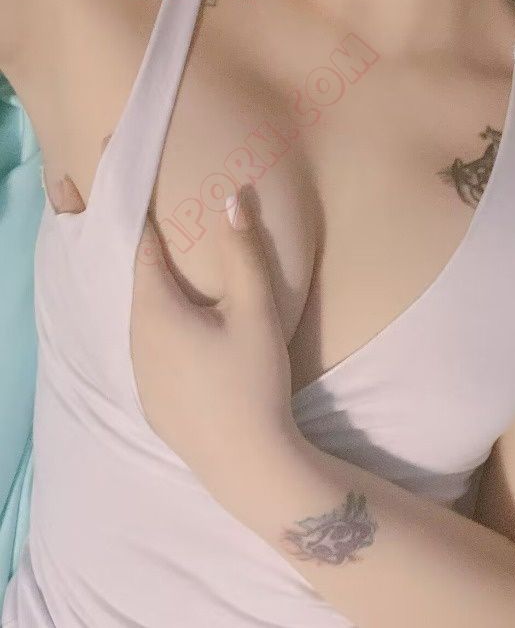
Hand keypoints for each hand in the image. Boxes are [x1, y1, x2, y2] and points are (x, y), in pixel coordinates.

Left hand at [48, 174, 295, 457]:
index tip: (132, 179)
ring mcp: (139, 373)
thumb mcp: (256, 311)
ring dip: (156, 293)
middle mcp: (135, 338)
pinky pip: (149, 349)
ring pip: (142, 318)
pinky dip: (160, 329)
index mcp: (155, 309)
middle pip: (138, 282)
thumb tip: (232, 197)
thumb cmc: (252, 379)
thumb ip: (244, 252)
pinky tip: (186, 338)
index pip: (139, 245)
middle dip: (149, 251)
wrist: (246, 461)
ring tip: (178, 279)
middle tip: (166, 227)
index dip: (135, 207)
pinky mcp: (150, 399)